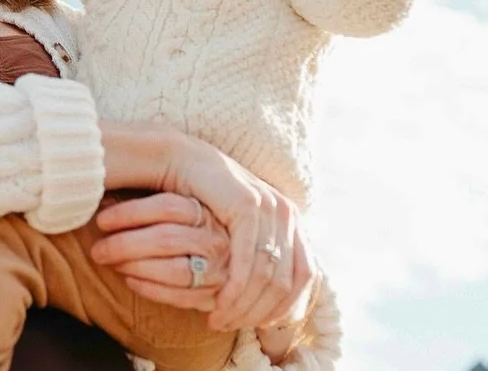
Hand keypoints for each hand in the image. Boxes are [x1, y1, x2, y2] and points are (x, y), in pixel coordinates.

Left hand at [89, 192, 228, 312]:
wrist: (237, 260)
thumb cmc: (196, 226)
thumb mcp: (184, 204)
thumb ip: (153, 199)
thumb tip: (104, 193)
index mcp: (208, 209)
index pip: (167, 206)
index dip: (130, 213)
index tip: (101, 220)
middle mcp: (216, 238)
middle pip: (166, 239)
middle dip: (124, 245)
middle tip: (97, 249)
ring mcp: (219, 269)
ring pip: (172, 270)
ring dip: (134, 267)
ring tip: (110, 263)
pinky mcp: (216, 295)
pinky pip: (179, 296)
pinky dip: (150, 289)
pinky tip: (130, 280)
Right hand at [162, 139, 314, 331]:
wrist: (181, 161)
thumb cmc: (206, 199)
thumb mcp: (240, 230)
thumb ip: (259, 255)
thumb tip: (272, 300)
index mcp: (292, 220)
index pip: (306, 276)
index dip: (285, 307)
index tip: (258, 326)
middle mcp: (288, 213)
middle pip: (286, 282)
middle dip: (258, 312)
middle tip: (230, 326)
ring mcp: (271, 209)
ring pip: (266, 276)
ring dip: (242, 306)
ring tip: (219, 319)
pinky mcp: (248, 207)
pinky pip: (246, 262)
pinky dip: (234, 289)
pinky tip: (218, 303)